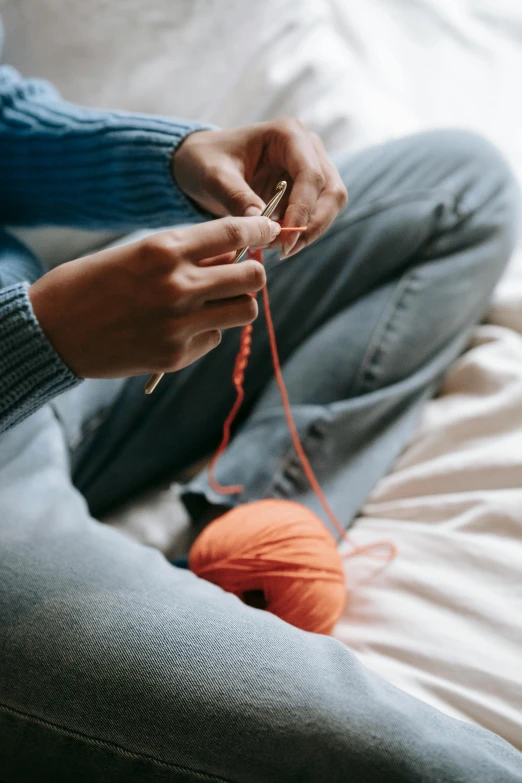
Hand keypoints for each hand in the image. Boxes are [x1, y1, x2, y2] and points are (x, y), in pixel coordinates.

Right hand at [28, 216, 279, 378]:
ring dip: (235, 304)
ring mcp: (179, 324)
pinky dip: (206, 332)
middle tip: (240, 276)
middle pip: (253, 277)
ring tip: (211, 303)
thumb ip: (186, 254)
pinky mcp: (175, 355)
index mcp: (164, 249)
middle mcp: (178, 285)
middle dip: (253, 274)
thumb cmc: (93, 283)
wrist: (53, 329)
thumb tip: (231, 259)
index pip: (233, 233)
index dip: (259, 228)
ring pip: (245, 311)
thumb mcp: (138, 253)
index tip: (269, 228)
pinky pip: (215, 339)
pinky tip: (177, 328)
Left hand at [173, 119, 347, 258]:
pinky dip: (301, 232)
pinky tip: (276, 242)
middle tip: (284, 251)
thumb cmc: (206, 161)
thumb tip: (262, 225)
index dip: (302, 211)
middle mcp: (308, 147)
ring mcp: (313, 167)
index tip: (284, 240)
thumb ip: (237, 197)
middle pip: (331, 192)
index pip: (311, 175)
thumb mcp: (214, 177)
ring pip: (330, 206)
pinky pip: (316, 215)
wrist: (204, 163)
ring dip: (309, 232)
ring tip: (276, 248)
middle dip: (311, 226)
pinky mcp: (308, 189)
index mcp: (289, 133)